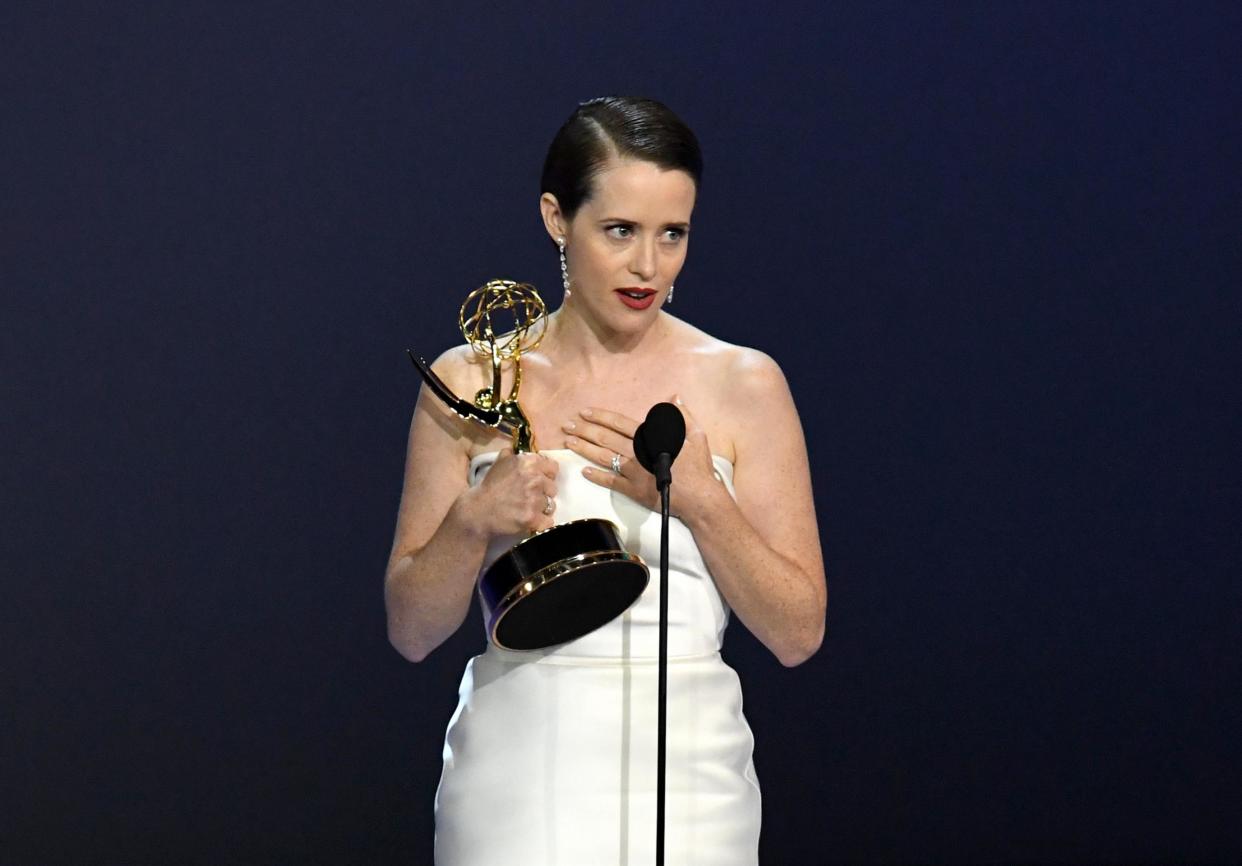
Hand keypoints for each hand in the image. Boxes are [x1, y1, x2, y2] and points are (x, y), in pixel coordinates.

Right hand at [467, 449, 559, 535]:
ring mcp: (534, 500)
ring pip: (551, 505)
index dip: (546, 476)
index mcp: (529, 463)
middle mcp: (534, 479)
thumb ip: (512, 454)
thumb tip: (518, 449)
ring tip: (526, 510)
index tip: (539, 482)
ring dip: (541, 509)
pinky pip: (548, 521)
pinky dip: (541, 523)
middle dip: (543, 493)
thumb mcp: (499, 463)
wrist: (478, 512)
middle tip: (528, 498)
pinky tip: (530, 521)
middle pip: (553, 488)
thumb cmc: (490, 488)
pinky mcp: (532, 518)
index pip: (553, 468)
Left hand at [563, 396, 727, 522]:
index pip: (619, 423)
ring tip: (569, 442)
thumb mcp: (697, 436)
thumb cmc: (699, 467)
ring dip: (585, 449)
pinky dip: (597, 476)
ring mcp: (634, 472)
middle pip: (606, 438)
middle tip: (567, 425)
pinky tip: (584, 471)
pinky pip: (611, 482)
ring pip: (604, 457)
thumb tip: (673, 399)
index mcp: (650, 438)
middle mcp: (638, 453)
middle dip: (585, 430)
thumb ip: (682, 416)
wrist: (700, 498)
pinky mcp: (634, 490)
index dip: (600, 417)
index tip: (585, 412)